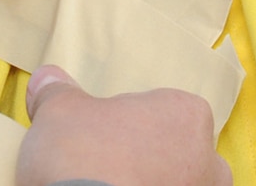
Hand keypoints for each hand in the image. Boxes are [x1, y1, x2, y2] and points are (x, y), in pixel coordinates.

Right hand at [17, 66, 231, 185]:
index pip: (164, 109)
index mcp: (186, 116)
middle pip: (178, 153)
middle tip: (108, 168)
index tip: (105, 135)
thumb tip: (47, 80)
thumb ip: (57, 92)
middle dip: (150, 160)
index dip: (131, 121)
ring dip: (152, 185)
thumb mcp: (59, 112)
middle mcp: (208, 162)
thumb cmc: (84, 159)